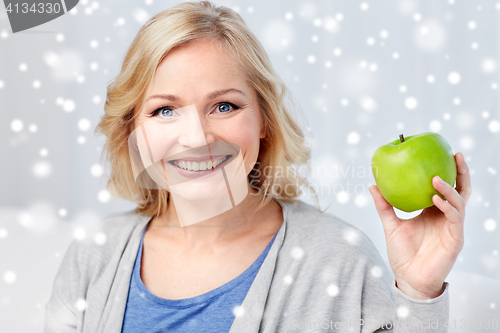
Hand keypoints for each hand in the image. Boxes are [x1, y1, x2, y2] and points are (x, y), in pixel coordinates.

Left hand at [369, 152, 471, 298]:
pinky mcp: (455, 239)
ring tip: (435, 179)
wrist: (408, 278)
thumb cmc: (403, 254)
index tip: (445, 152)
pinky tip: (435, 200)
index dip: (449, 171)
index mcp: (434, 212)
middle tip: (456, 155)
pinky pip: (454, 219)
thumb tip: (372, 185)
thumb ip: (384, 206)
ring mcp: (453, 228)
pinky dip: (447, 207)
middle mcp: (446, 217)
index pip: (447, 187)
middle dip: (461, 172)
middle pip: (461, 190)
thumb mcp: (391, 225)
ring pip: (460, 202)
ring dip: (449, 189)